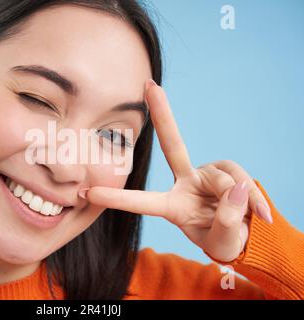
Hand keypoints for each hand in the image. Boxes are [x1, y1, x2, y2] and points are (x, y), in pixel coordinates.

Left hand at [82, 80, 272, 262]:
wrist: (245, 236)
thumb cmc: (223, 240)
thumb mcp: (223, 242)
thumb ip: (227, 222)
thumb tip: (236, 189)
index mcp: (172, 207)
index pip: (142, 201)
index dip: (117, 198)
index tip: (87, 193)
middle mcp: (185, 183)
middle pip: (173, 145)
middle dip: (163, 114)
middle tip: (150, 86)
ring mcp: (205, 174)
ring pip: (225, 178)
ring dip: (239, 200)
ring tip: (251, 219)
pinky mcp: (226, 171)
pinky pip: (241, 178)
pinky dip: (253, 196)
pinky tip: (260, 212)